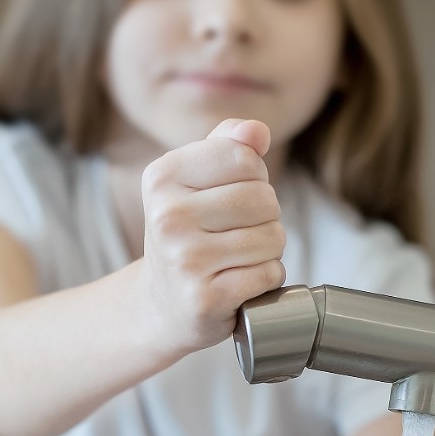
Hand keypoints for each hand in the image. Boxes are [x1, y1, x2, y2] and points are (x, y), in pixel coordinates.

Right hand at [139, 118, 286, 354]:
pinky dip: (267, 280)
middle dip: (266, 217)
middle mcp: (167, 217)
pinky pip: (270, 274)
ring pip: (272, 238)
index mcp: (162, 177)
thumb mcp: (196, 182)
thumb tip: (258, 131)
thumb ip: (228, 146)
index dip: (255, 179)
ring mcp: (185, 260)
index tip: (232, 198)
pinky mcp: (206, 298)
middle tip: (236, 235)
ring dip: (268, 251)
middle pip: (264, 199)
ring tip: (237, 259)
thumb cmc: (189, 235)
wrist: (163, 305)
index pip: (245, 158)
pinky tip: (240, 283)